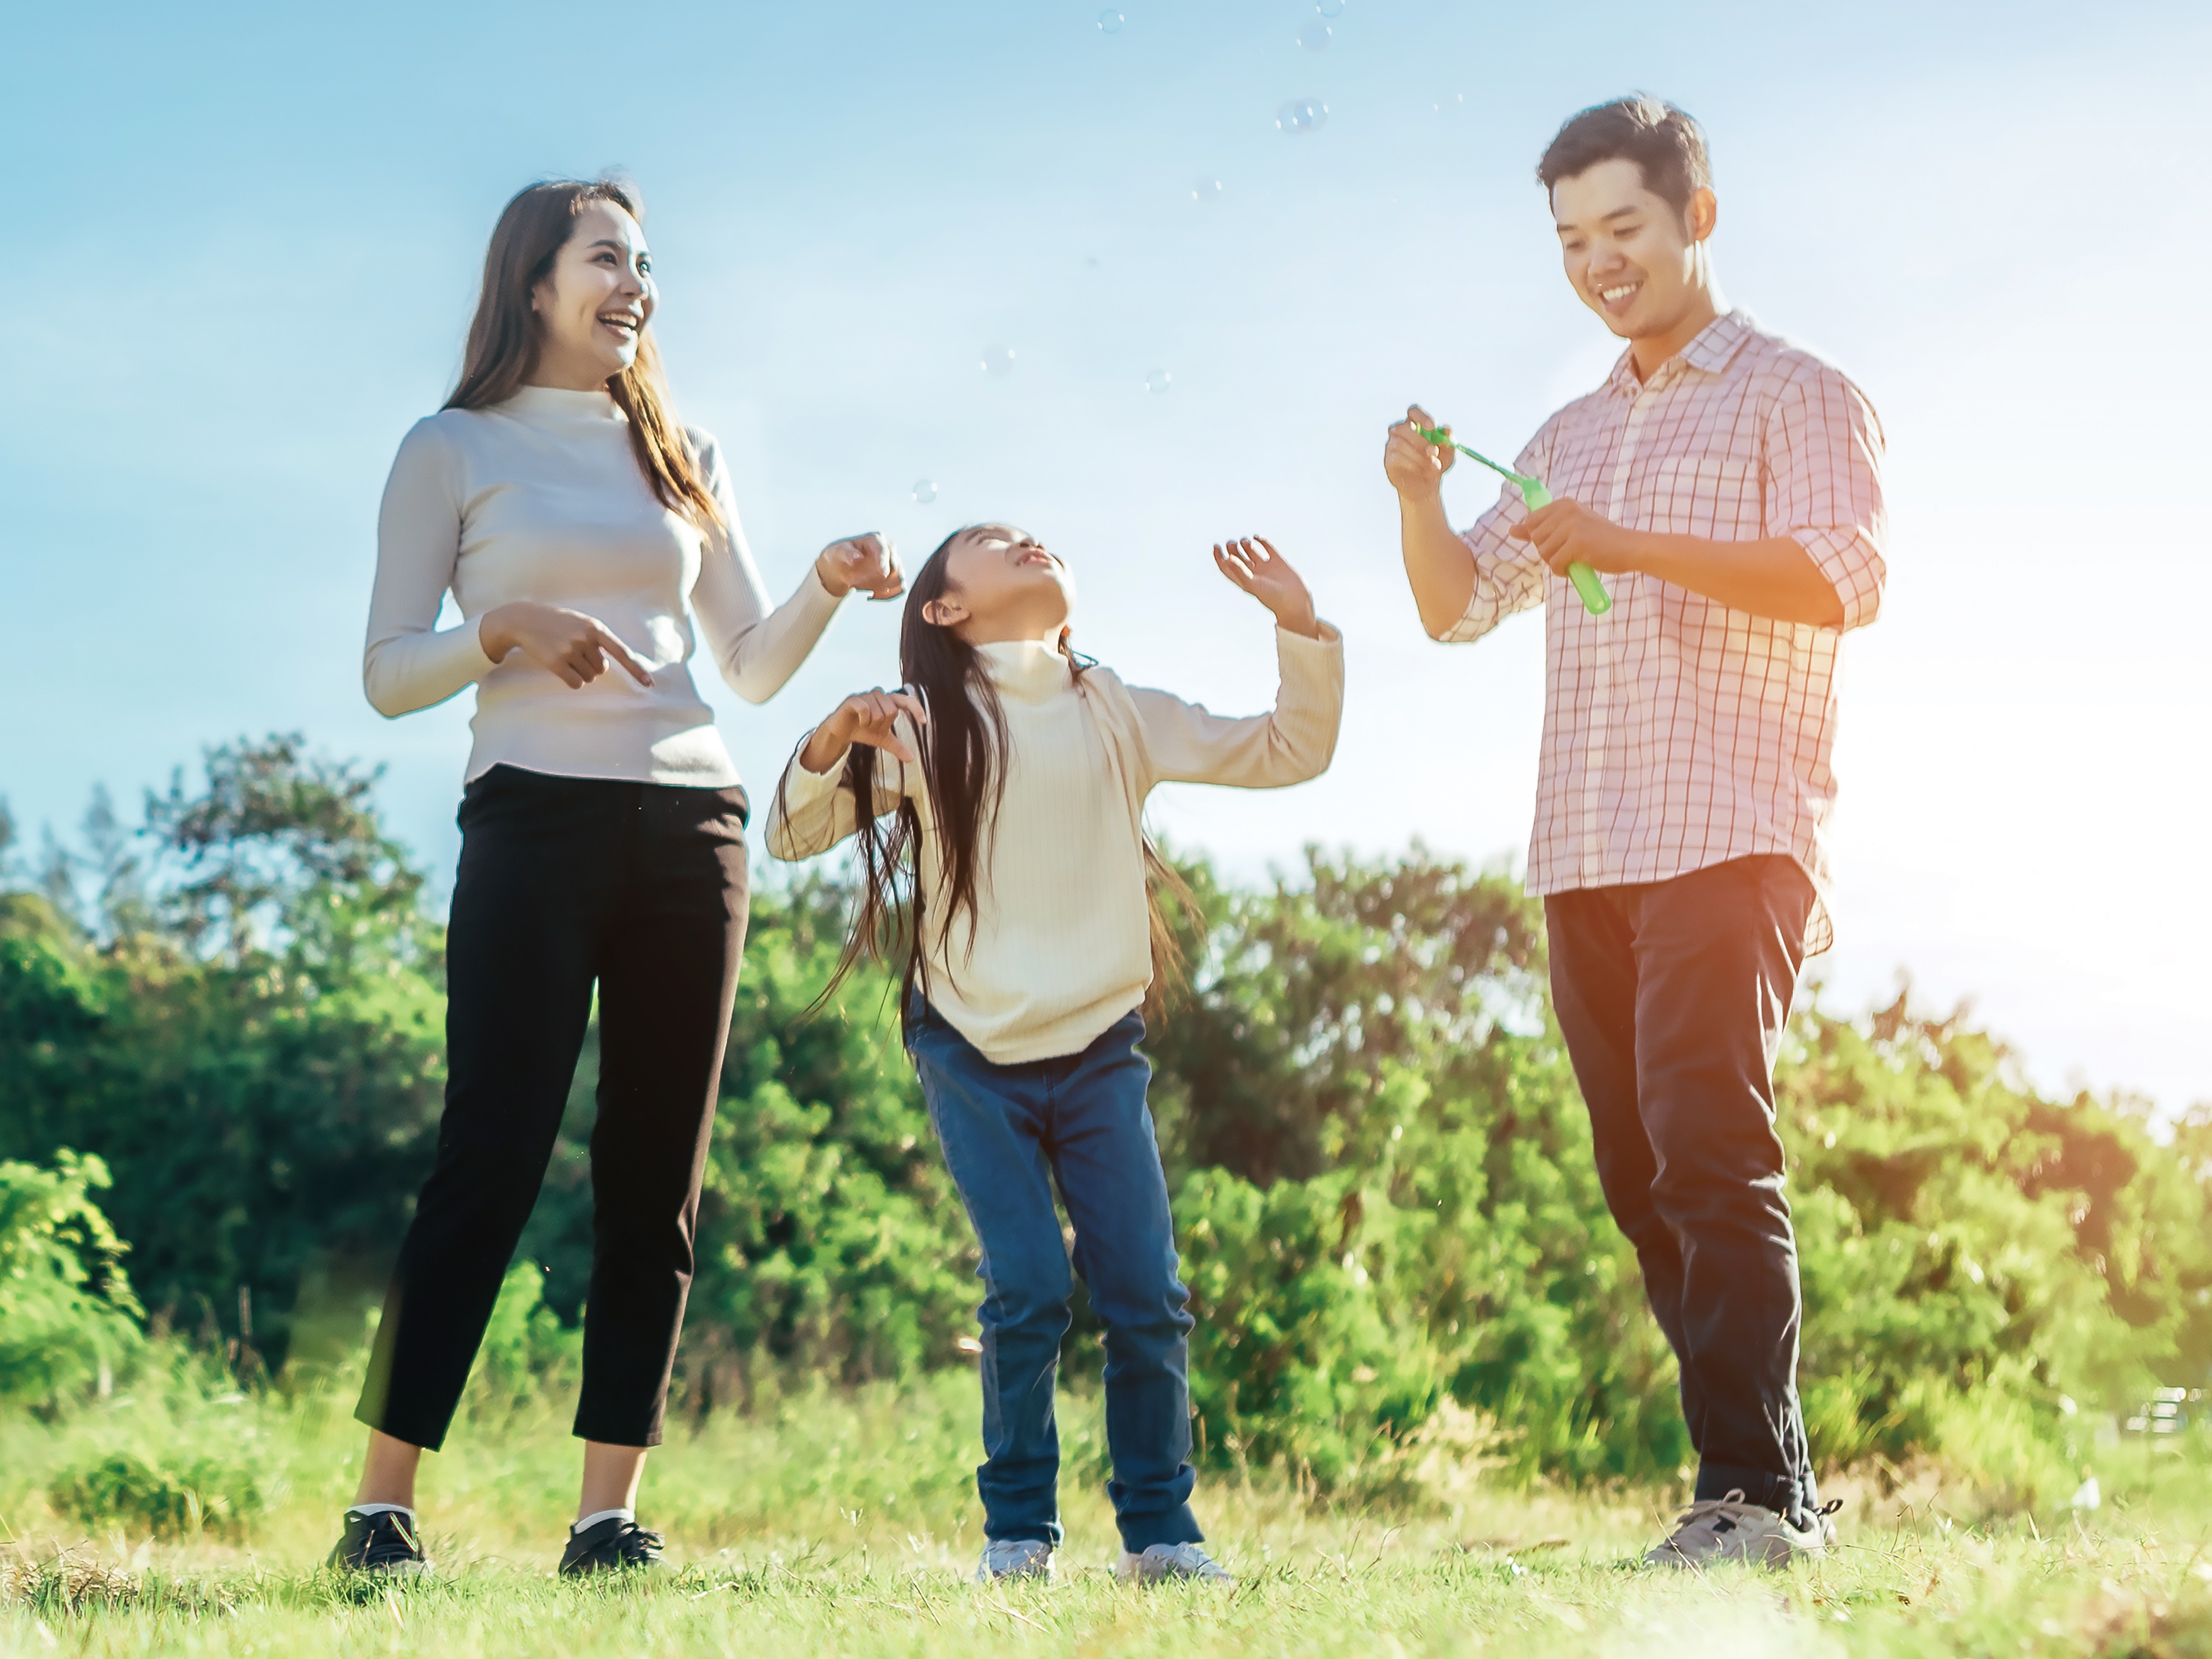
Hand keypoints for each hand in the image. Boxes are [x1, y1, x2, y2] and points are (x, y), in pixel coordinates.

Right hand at [478, 601, 652, 689]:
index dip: (636, 669)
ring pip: (589, 677)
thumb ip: (598, 639)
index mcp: (596, 628)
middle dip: (590, 665)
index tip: (650, 684)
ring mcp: (570, 650)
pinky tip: (559, 666)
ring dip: (579, 672)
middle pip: (602, 669)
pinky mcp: (556, 662)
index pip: (622, 652)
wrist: (525, 619)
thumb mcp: (581, 623)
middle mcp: (585, 639)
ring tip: (564, 654)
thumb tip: (609, 667)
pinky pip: (576, 684)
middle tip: (573, 651)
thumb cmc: (558, 623)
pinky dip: (571, 680)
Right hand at [798, 686, 927, 773]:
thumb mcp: (882, 740)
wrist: (842, 732)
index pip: (907, 701)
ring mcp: (866, 695)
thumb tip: (911, 759)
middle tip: (872, 727)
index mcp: (888, 701)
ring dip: (872, 724)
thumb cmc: (863, 731)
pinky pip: (865, 708)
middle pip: (891, 711)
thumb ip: (897, 747)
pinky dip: (863, 720)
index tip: (924, 722)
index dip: (917, 709)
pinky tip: (859, 722)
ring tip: (864, 724)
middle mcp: (879, 695)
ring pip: (879, 712)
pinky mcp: (853, 699)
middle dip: (882, 725)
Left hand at [816, 533, 905, 600]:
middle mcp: (888, 549)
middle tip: (863, 585)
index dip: (884, 561)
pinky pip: (899, 589)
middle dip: (883, 579)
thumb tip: (857, 557)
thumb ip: (847, 554)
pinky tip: (873, 595)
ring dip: (883, 587)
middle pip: (896, 566)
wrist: (841, 568)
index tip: (883, 573)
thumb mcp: (838, 553)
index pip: (884, 549)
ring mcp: (894, 563)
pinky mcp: (895, 576)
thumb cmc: (840, 557)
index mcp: (875, 540)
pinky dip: (888, 595)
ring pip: (898, 579)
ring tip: (865, 589)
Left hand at [1212, 536, 1319, 638]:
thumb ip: (1240, 571)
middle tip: (1231, 543)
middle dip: (1232, 549)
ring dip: (1246, 545)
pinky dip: (1263, 542)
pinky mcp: (1279, 563)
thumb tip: (1227, 558)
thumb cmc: (1272, 597)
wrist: (1294, 601)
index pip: (1227, 568)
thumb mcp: (1252, 584)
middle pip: (1238, 558)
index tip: (1216, 546)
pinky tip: (1257, 537)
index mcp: (1244, 581)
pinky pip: (1268, 549)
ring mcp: (1266, 568)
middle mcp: (1254, 574)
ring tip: (1244, 541)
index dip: (1219, 557)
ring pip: (1252, 553)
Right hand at [1384, 403, 1455, 500]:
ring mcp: (1392, 446)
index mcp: (1415, 424)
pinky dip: (1412, 464)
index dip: (1421, 417)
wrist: (1425, 487)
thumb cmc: (1435, 465)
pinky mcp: (1388, 460)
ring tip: (1433, 466)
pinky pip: (1396, 458)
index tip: (1432, 427)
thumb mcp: (1448, 454)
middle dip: (1420, 440)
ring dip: (1418, 456)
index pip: (1413, 412)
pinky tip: (1422, 471)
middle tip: (1434, 452)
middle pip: (1403, 427)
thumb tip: (1447, 429)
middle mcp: (1400, 432)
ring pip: (1399, 444)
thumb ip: (1449, 441)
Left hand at [1509, 498, 1647, 576]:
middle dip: (1547, 551)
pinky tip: (1576, 567)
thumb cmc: (1600, 541)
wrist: (1630, 548)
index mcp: (1564, 504)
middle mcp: (1567, 510)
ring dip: (1555, 562)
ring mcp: (1572, 526)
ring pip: (1543, 552)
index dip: (1540, 538)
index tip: (1558, 542)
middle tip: (1568, 553)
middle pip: (1535, 538)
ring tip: (1574, 559)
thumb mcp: (1569, 528)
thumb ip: (1541, 528)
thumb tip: (1511, 530)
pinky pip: (1554, 564)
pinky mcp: (1577, 543)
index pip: (1531, 521)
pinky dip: (1562, 571)